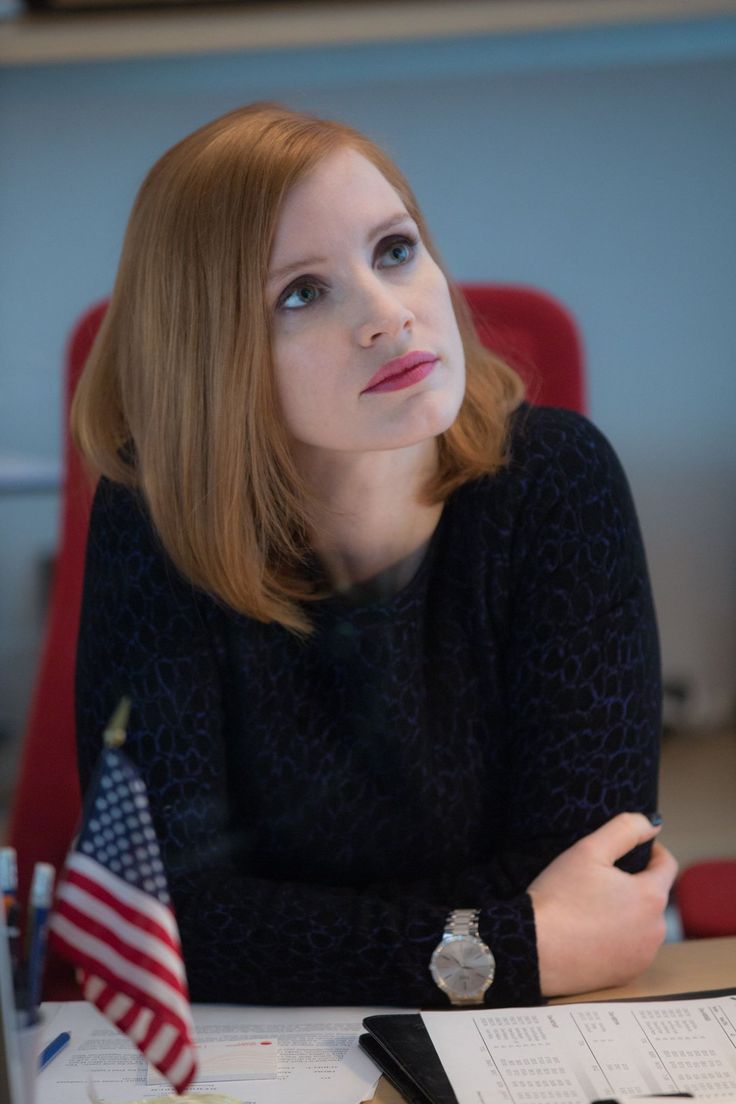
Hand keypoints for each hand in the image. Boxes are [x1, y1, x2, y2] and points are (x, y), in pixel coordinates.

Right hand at [528, 812, 677, 997]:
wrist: (533, 949)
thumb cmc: (560, 897)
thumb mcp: (589, 850)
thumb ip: (625, 829)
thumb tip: (653, 823)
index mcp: (651, 897)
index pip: (667, 865)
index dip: (651, 850)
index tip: (629, 848)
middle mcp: (655, 931)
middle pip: (653, 895)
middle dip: (634, 883)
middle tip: (600, 877)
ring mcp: (642, 957)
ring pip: (642, 923)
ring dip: (628, 911)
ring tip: (593, 905)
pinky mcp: (626, 976)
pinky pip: (630, 949)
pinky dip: (618, 938)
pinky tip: (590, 932)